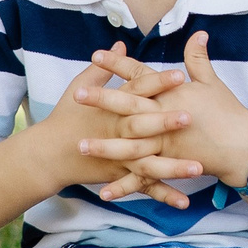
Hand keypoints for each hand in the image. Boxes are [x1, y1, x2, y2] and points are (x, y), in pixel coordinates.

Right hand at [39, 42, 196, 208]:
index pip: (137, 91)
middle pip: (143, 127)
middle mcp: (117, 132)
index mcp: (112, 107)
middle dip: (166, 122)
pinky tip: (184, 203)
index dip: (157, 83)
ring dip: (173, 167)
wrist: (48, 154)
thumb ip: (105, 68)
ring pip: (149, 163)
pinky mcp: (120, 175)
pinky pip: (144, 187)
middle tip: (190, 117)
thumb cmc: (67, 116)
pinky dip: (163, 195)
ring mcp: (119, 157)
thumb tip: (121, 45)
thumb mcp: (81, 87)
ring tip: (198, 168)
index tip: (180, 75)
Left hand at [82, 31, 247, 191]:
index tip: (96, 54)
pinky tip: (103, 192)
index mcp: (172, 95)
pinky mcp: (169, 166)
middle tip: (76, 95)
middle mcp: (165, 119)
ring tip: (80, 144)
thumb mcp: (212, 83)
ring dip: (105, 146)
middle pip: (129, 108)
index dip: (119, 65)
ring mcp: (165, 145)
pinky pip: (144, 179)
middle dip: (102, 101)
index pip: (141, 76)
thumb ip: (198, 59)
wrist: (243, 147)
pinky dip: (125, 186)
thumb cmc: (227, 112)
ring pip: (130, 146)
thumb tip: (198, 33)